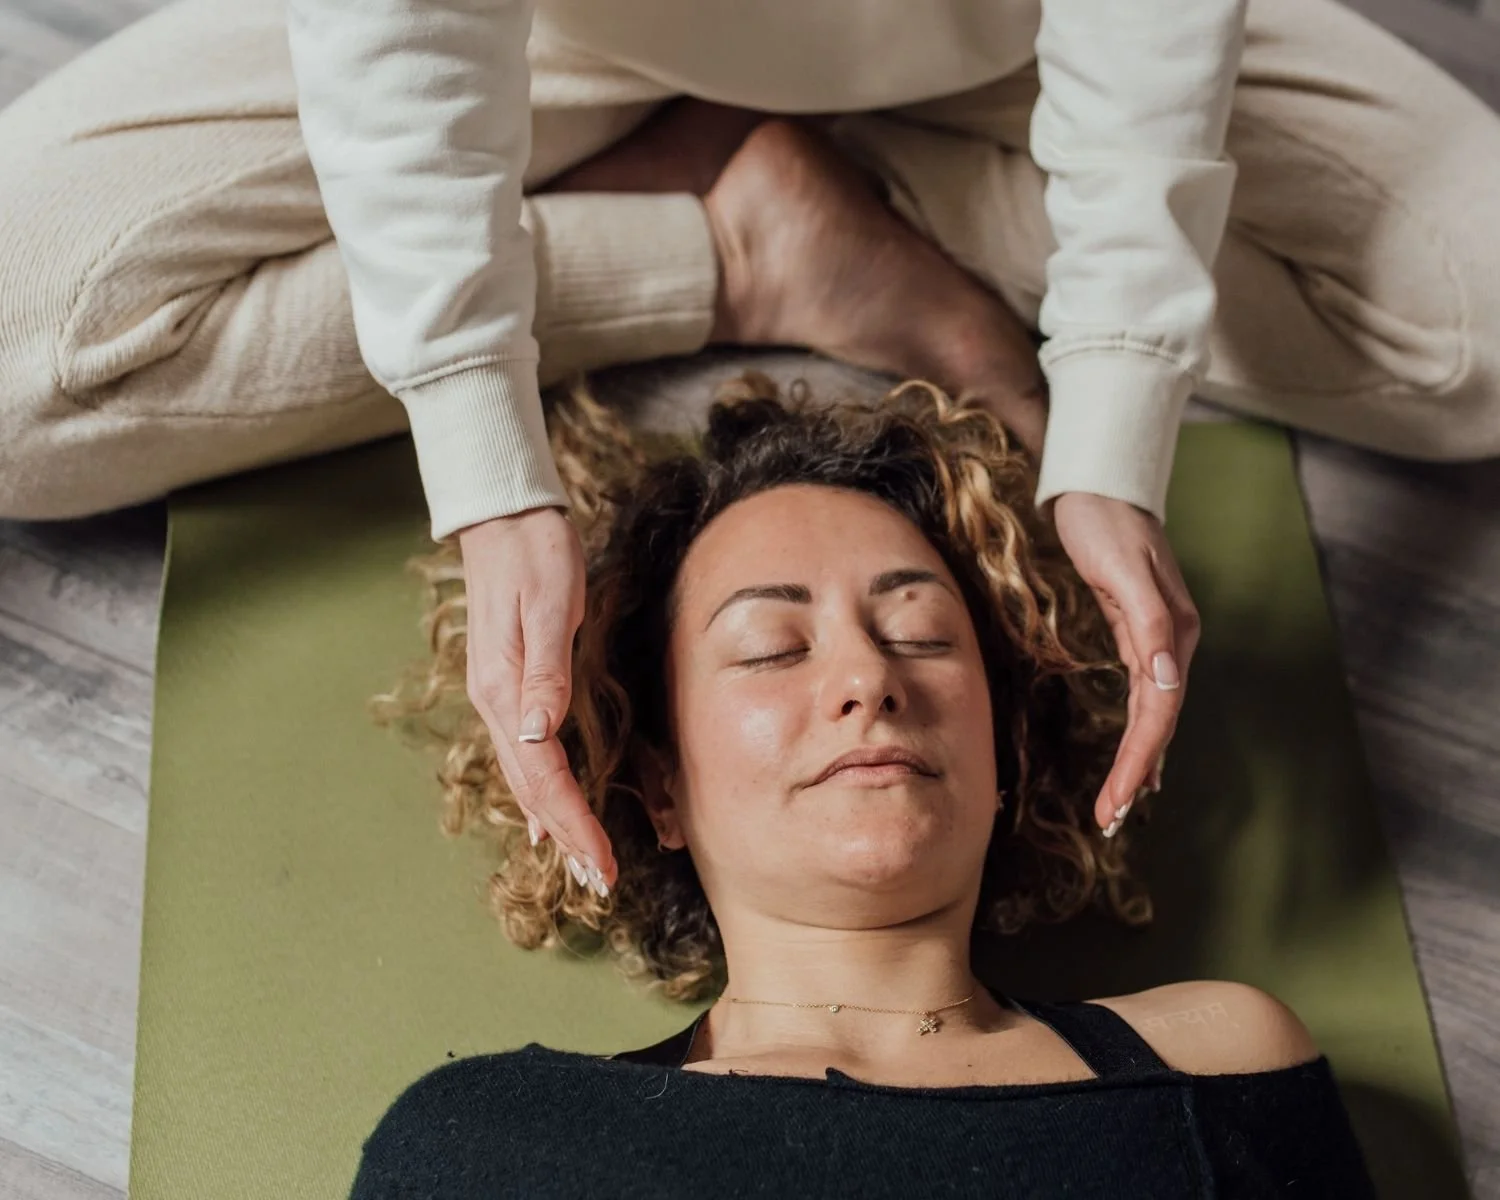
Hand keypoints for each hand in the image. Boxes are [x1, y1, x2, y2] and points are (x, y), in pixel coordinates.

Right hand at [457, 507, 615, 894]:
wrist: (505, 518)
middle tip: (599, 879)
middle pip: (532, 788)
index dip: (573, 823)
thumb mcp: (548, 608)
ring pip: (526, 776)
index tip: (601, 862)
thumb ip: (545, 673)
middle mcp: (497, 703)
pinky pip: (524, 754)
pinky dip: (539, 791)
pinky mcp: (510, 684)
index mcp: (505, 691)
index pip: (543, 778)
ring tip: (579, 860)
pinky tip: (546, 811)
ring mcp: (499, 695)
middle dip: (567, 836)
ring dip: (554, 821)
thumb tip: (541, 735)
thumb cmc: (535, 555)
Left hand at [1051, 492, 1199, 834]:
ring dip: (1138, 761)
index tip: (1118, 802)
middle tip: (1110, 821)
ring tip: (1119, 807)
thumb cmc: (1106, 520)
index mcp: (1175, 632)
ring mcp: (1158, 640)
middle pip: (1157, 721)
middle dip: (1135, 773)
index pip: (1158, 711)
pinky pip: (1143, 697)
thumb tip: (1165, 678)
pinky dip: (1140, 733)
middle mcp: (1174, 642)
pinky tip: (1139, 760)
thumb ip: (1150, 622)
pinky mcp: (1138, 634)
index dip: (1139, 759)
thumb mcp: (1123, 567)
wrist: (1102, 485)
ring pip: (1151, 714)